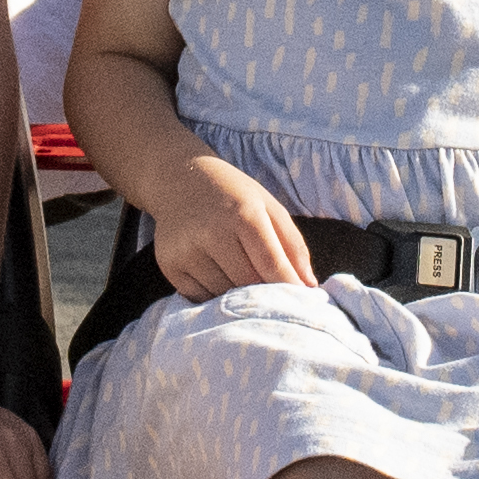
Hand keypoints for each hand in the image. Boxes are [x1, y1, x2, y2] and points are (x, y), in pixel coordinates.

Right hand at [150, 159, 317, 296]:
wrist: (178, 179)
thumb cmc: (232, 194)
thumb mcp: (269, 207)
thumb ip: (293, 245)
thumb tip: (309, 286)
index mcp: (242, 214)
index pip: (271, 265)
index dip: (290, 286)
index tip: (303, 299)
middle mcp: (211, 232)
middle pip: (248, 283)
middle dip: (265, 291)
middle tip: (273, 291)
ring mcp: (186, 251)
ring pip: (224, 294)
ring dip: (239, 294)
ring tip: (241, 276)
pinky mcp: (169, 265)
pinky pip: (201, 297)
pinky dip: (215, 294)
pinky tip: (217, 274)